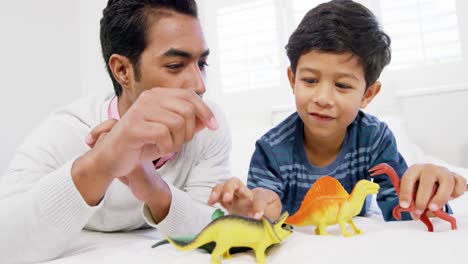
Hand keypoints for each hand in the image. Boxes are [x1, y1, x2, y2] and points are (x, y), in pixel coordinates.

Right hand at [72, 88, 217, 205]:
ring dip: (177, 141)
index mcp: (157, 95)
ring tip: (166, 147)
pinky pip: (164, 135)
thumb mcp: (169, 133)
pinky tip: (157, 150)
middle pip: (187, 109)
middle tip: (179, 143)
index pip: (190, 96)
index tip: (214, 127)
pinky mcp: (134, 127)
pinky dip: (166, 147)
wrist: (113, 158)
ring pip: (177, 123)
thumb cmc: (142, 144)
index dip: (206, 111)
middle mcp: (149, 98)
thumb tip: (207, 120)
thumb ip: (187, 124)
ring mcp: (140, 111)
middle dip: (189, 131)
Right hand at [208, 178, 281, 220]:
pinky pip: (219, 195)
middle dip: (230, 188)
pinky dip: (214, 197)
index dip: (258, 206)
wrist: (267, 208)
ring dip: (219, 191)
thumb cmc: (269, 210)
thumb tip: (256, 221)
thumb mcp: (272, 215)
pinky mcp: (229, 203)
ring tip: (212, 199)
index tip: (257, 217)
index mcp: (261, 196)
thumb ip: (266, 218)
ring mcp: (236, 196)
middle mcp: (246, 194)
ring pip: (225, 187)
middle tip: (227, 198)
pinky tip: (210, 202)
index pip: (260, 197)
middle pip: (236, 183)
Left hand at [399, 164, 466, 218]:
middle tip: (419, 211)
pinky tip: (449, 198)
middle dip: (422, 200)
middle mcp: (429, 169)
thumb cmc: (420, 186)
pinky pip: (460, 183)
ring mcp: (444, 171)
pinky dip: (456, 193)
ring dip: (440, 198)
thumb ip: (412, 202)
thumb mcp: (412, 191)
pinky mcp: (456, 176)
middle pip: (427, 183)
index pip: (408, 179)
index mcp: (414, 170)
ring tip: (433, 209)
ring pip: (446, 183)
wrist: (433, 179)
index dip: (405, 193)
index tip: (404, 206)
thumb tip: (416, 215)